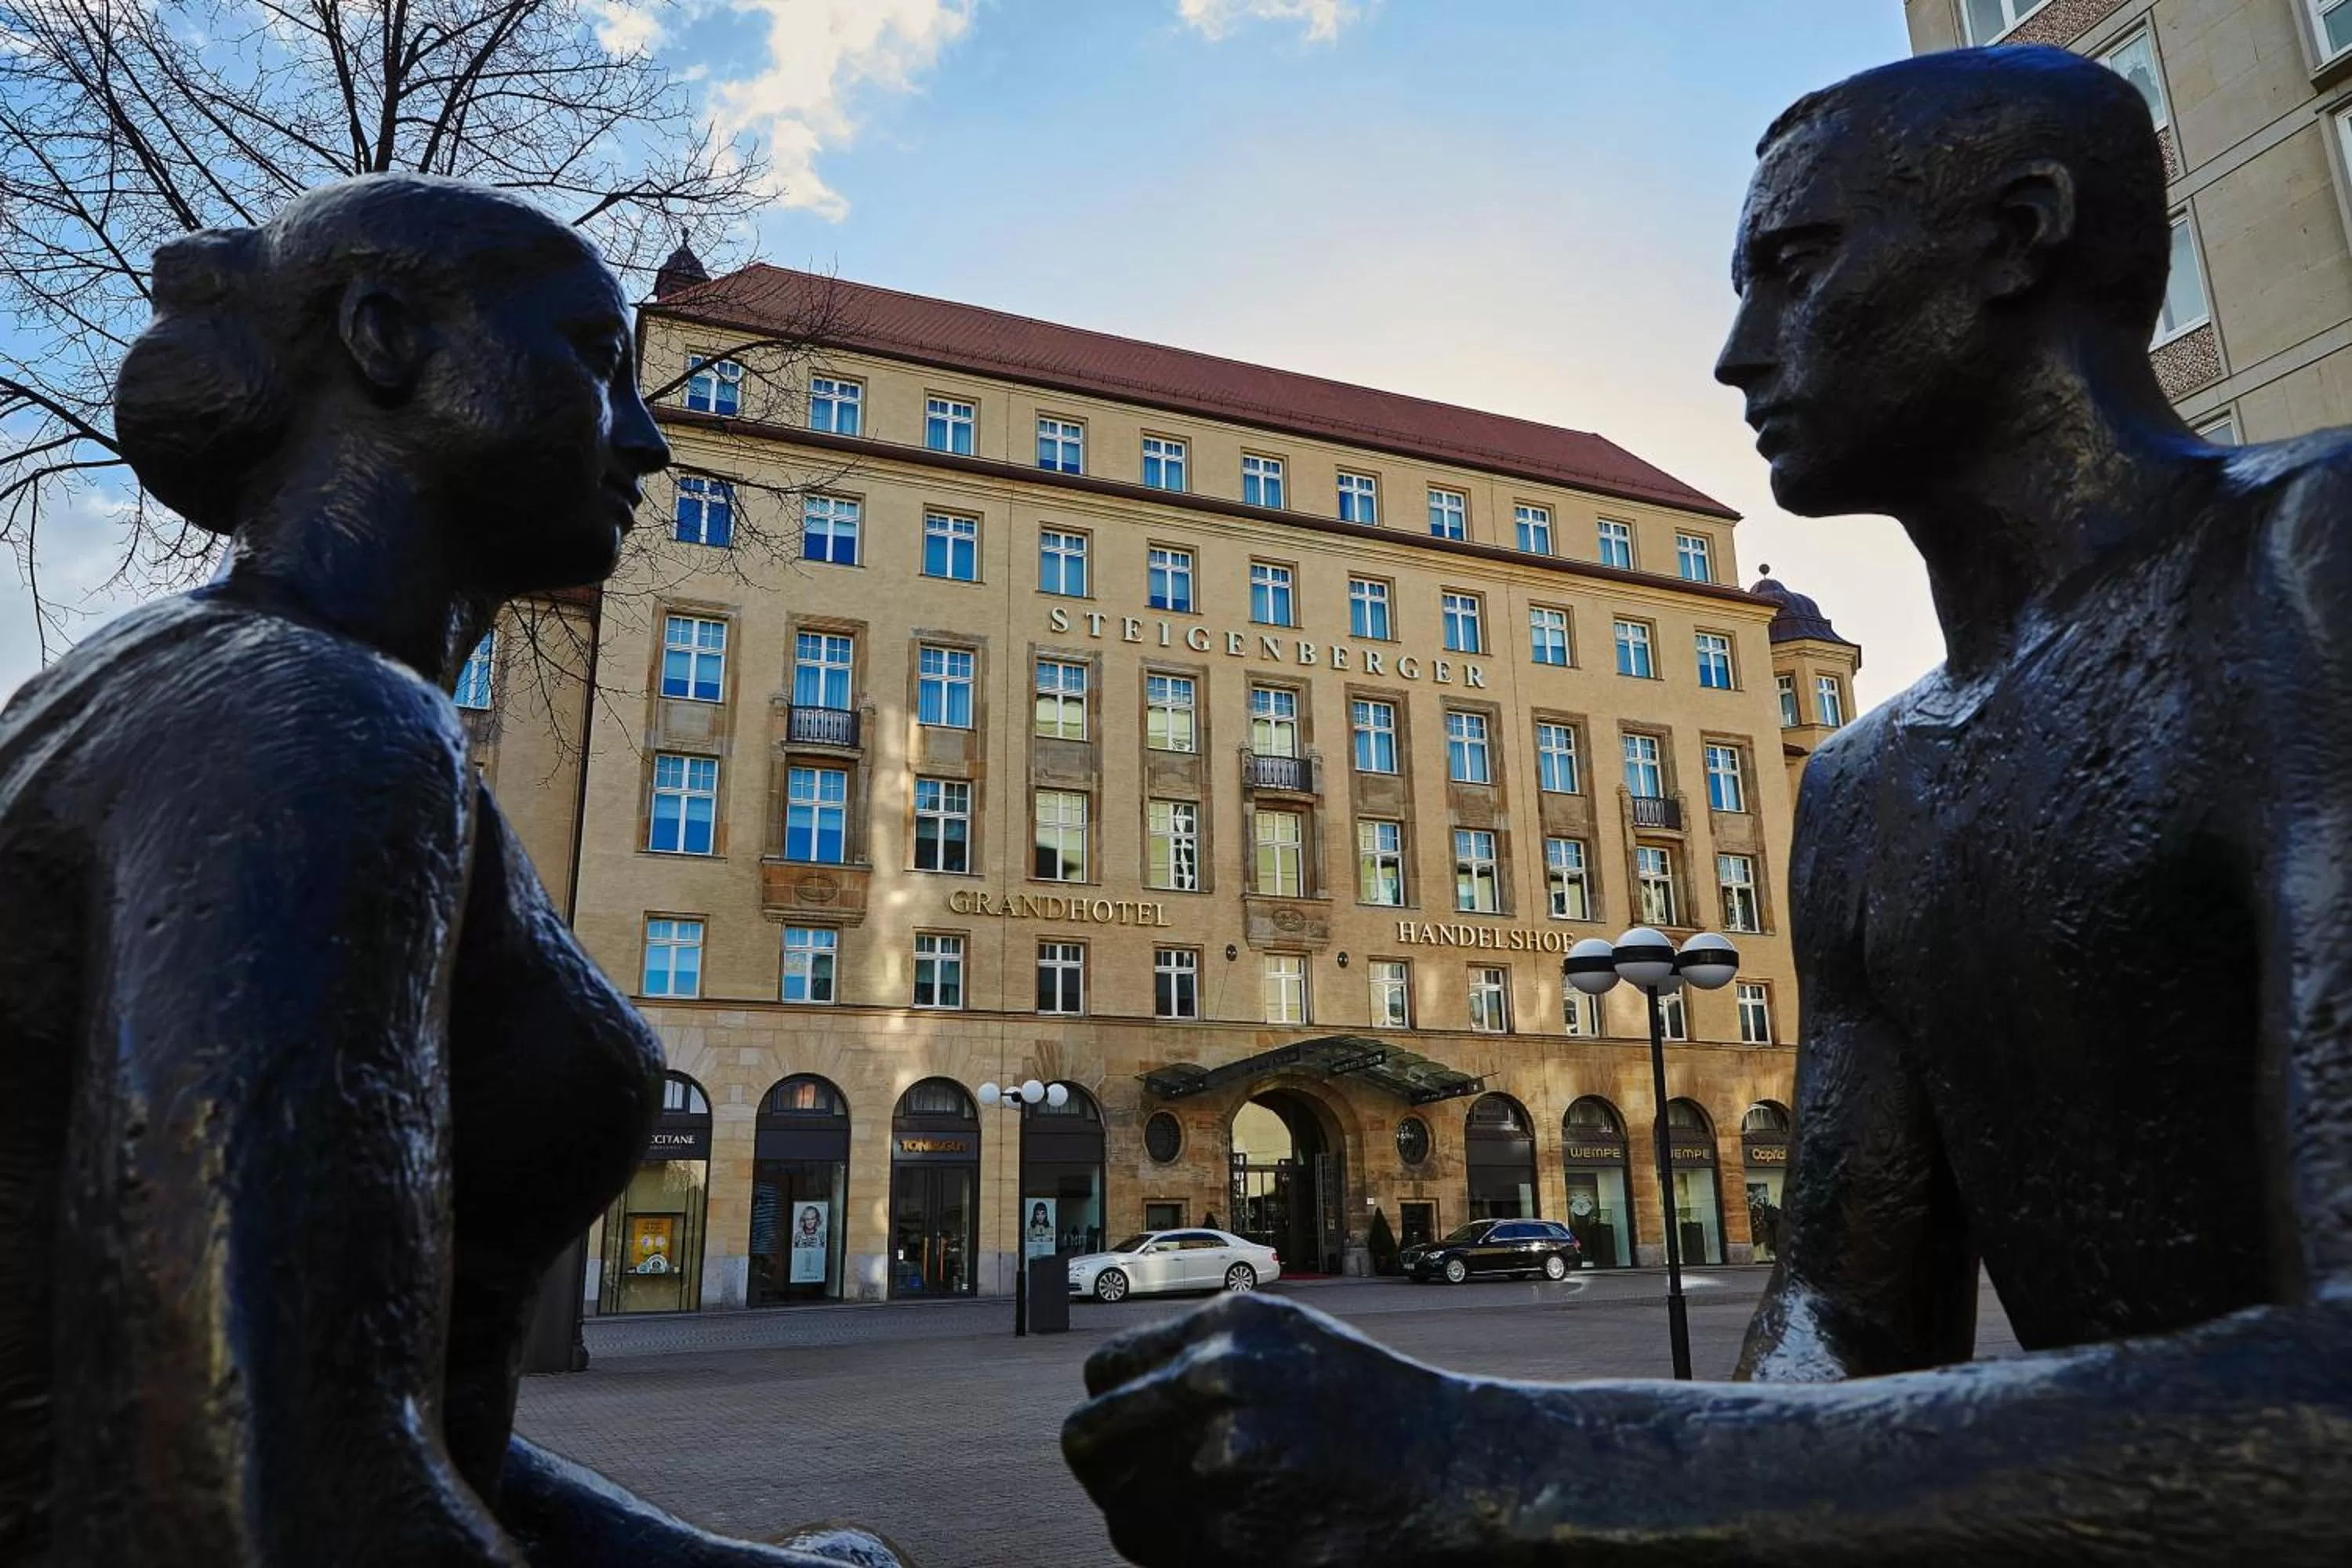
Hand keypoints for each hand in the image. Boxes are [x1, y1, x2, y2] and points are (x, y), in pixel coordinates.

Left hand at [1062, 1294, 1489, 1566]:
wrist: (1452, 1470)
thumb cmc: (1367, 1411)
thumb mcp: (1287, 1345)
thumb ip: (1202, 1357)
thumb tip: (1112, 1396)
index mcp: (1225, 1325)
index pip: (1104, 1371)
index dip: (1113, 1412)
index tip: (1132, 1440)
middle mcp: (1215, 1375)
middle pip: (1088, 1436)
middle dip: (1108, 1469)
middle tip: (1142, 1490)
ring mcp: (1223, 1451)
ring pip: (1120, 1505)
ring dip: (1146, 1519)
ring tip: (1208, 1517)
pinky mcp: (1234, 1526)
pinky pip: (1160, 1549)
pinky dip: (1182, 1552)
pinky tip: (1234, 1539)